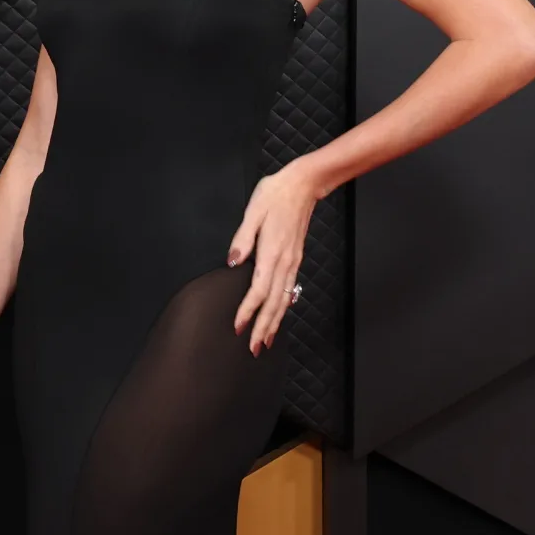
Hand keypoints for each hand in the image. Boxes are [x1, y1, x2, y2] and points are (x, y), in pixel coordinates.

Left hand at [226, 162, 316, 354]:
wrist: (302, 185)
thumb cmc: (275, 195)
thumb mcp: (252, 212)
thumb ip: (242, 239)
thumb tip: (232, 261)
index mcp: (272, 252)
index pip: (258, 290)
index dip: (248, 311)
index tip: (238, 328)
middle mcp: (285, 262)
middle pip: (273, 303)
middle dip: (263, 328)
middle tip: (254, 348)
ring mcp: (292, 262)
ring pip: (284, 300)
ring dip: (274, 322)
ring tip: (266, 341)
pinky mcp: (295, 259)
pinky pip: (290, 289)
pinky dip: (284, 307)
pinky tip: (279, 315)